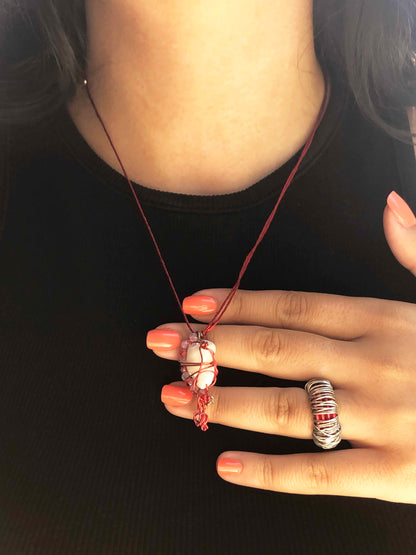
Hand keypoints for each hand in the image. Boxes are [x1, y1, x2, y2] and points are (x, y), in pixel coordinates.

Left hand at [146, 193, 415, 502]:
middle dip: (214, 346)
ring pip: (289, 407)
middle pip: (278, 350)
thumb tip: (391, 204)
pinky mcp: (399, 473)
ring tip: (176, 396)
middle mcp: (377, 362)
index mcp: (385, 318)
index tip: (193, 305)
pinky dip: (271, 473)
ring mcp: (386, 417)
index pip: (295, 306)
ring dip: (226, 401)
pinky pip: (322, 475)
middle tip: (161, 344)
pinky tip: (227, 465)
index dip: (238, 304)